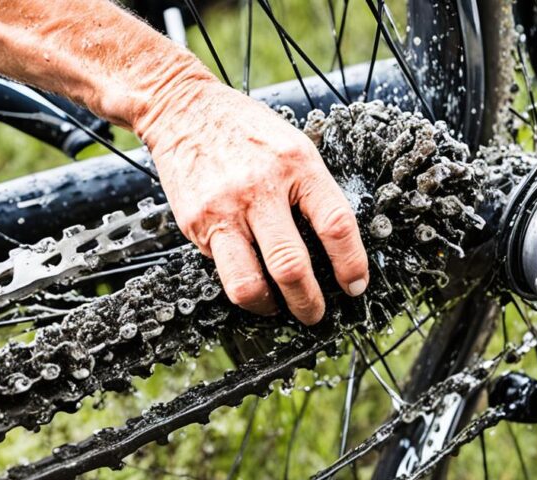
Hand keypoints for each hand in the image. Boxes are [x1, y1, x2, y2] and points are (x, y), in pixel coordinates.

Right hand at [135, 76, 368, 324]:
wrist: (182, 109)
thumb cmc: (245, 130)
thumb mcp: (293, 146)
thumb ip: (313, 192)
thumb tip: (335, 247)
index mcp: (296, 165)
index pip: (335, 225)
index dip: (350, 264)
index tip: (355, 285)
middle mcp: (259, 189)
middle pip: (291, 266)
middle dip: (309, 303)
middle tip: (315, 313)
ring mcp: (223, 209)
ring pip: (248, 284)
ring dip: (269, 308)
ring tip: (278, 308)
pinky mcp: (195, 225)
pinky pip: (223, 270)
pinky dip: (241, 282)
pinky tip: (250, 276)